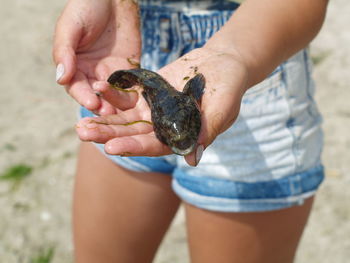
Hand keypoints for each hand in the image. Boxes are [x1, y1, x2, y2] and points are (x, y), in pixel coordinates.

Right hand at [53, 0, 140, 114]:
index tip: (92, 103)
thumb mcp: (71, 27)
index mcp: (74, 65)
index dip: (83, 96)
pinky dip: (131, 94)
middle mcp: (92, 73)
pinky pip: (130, 86)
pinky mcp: (129, 70)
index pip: (76, 87)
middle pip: (94, 96)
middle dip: (100, 105)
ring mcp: (111, 73)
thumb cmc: (87, 7)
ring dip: (116, 104)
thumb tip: (61, 79)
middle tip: (108, 112)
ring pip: (112, 95)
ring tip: (121, 111)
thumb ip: (65, 51)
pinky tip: (136, 101)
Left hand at [76, 47, 248, 165]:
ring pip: (125, 119)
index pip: (155, 145)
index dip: (134, 147)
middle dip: (109, 136)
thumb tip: (193, 158)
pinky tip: (96, 90)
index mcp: (180, 135)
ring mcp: (153, 110)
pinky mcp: (148, 93)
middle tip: (84, 134)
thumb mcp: (223, 108)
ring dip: (104, 121)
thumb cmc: (228, 87)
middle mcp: (163, 126)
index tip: (112, 148)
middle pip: (133, 135)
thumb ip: (207, 130)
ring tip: (80, 124)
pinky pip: (127, 95)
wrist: (223, 63)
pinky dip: (113, 94)